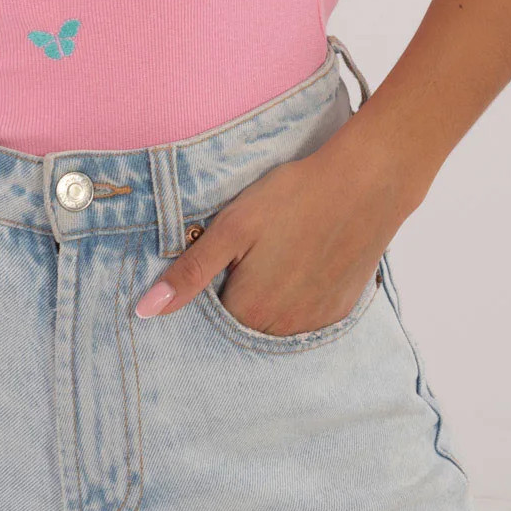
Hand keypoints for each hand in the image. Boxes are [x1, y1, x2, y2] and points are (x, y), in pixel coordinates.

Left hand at [134, 130, 406, 332]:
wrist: (365, 183)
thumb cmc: (292, 197)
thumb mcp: (231, 228)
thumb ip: (189, 274)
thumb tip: (145, 312)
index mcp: (250, 310)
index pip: (208, 318)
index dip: (206, 289)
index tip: (217, 260)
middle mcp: (283, 328)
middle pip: (242, 323)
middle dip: (236, 295)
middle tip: (249, 253)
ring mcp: (316, 321)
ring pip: (274, 322)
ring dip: (266, 300)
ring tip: (275, 255)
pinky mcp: (341, 309)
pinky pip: (306, 317)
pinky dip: (296, 298)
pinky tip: (300, 263)